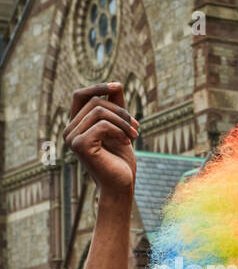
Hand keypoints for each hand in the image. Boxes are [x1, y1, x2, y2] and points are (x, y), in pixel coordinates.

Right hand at [66, 82, 137, 198]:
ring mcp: (72, 137)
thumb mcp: (120, 129)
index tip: (117, 86)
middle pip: (95, 102)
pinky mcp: (80, 145)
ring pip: (99, 111)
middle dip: (121, 112)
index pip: (81, 95)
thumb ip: (116, 108)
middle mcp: (69, 130)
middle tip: (137, 128)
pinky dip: (119, 131)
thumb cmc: (120, 159)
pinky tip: (127, 143)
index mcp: (76, 124)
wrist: (121, 185)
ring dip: (124, 122)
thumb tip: (116, 84)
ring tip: (135, 136)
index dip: (98, 87)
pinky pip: (102, 125)